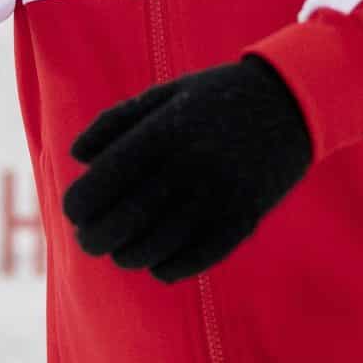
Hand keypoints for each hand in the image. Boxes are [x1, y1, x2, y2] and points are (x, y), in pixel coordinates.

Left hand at [61, 56, 312, 283]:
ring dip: (130, 256)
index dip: (79, 205)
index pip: (103, 182)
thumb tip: (76, 156)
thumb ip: (116, 121)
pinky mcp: (244, 217)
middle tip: (88, 240)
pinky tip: (158, 264)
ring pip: (157, 246)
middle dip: (95, 238)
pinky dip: (170, 268)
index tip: (74, 212)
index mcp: (162, 131)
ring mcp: (218, 195)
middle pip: (124, 220)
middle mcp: (188, 165)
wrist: (289, 101)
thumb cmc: (214, 96)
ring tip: (121, 252)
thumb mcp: (164, 94)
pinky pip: (197, 258)